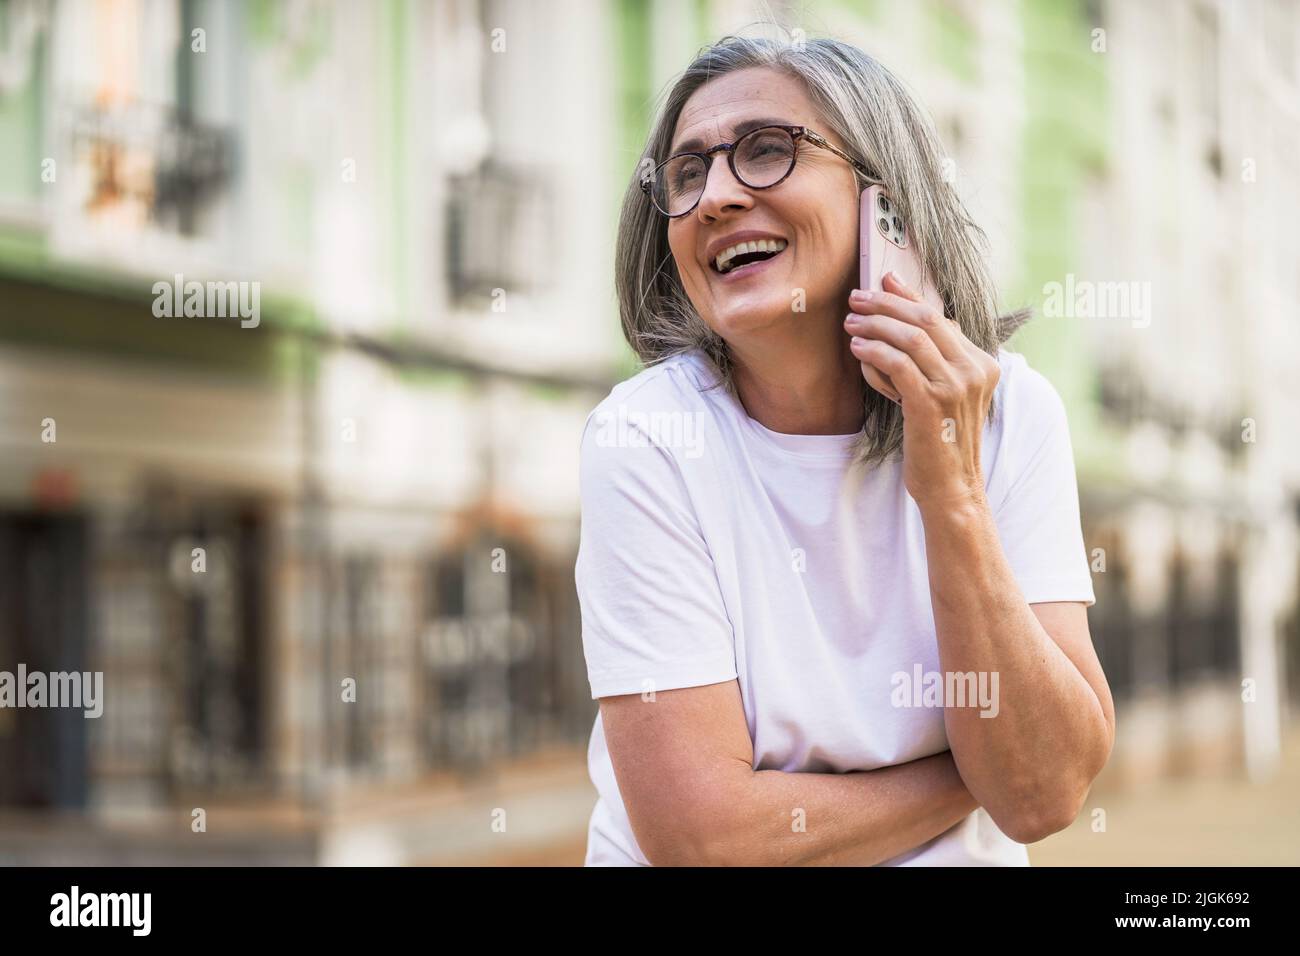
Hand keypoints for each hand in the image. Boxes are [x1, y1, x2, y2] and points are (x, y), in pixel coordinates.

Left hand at [844, 271, 999, 510]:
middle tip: (856, 299)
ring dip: (875, 326)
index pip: (942, 318)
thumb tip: (910, 322)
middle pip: (927, 320)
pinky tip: (858, 350)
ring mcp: (955, 386)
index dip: (910, 296)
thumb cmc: (942, 442)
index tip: (884, 281)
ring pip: (912, 338)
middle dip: (887, 304)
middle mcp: (975, 370)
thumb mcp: (946, 395)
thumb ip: (936, 361)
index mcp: (983, 364)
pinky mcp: (930, 403)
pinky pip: (898, 364)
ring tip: (850, 324)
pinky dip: (875, 352)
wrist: (951, 487)